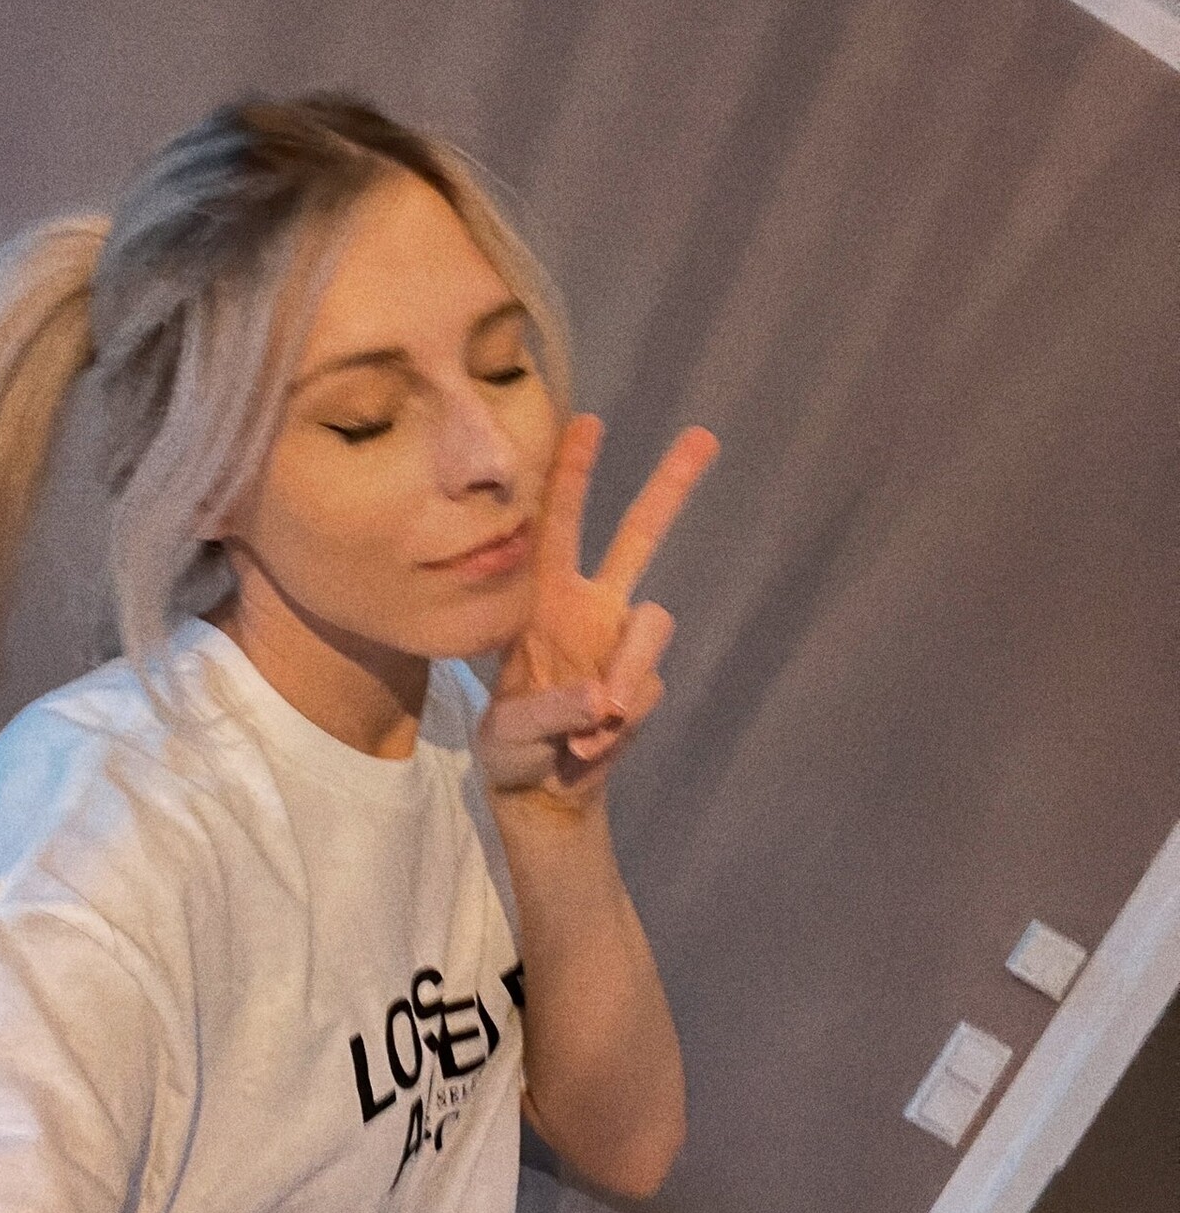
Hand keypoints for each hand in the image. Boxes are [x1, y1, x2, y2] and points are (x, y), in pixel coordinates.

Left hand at [474, 413, 719, 813]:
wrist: (541, 791)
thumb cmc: (509, 747)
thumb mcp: (508, 731)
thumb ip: (550, 710)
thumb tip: (605, 698)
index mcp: (542, 598)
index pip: (556, 526)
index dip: (571, 475)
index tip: (589, 421)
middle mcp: (589, 607)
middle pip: (638, 535)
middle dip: (670, 486)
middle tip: (703, 435)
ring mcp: (620, 643)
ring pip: (656, 622)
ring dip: (631, 668)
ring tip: (593, 724)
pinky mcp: (643, 682)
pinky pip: (648, 688)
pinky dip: (621, 722)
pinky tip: (588, 748)